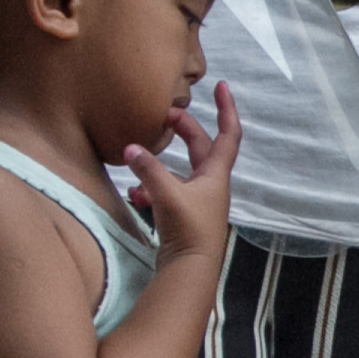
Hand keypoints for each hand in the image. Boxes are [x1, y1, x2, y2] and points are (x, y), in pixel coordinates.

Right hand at [126, 89, 240, 262]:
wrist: (191, 271)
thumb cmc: (189, 230)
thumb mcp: (167, 194)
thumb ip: (148, 170)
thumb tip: (130, 149)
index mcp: (215, 174)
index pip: (228, 134)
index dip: (226, 109)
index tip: (222, 86)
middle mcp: (209, 185)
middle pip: (199, 148)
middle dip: (184, 130)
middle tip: (165, 115)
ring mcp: (197, 202)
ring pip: (178, 173)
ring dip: (159, 164)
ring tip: (139, 157)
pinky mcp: (183, 218)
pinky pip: (165, 194)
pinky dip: (150, 190)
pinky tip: (133, 195)